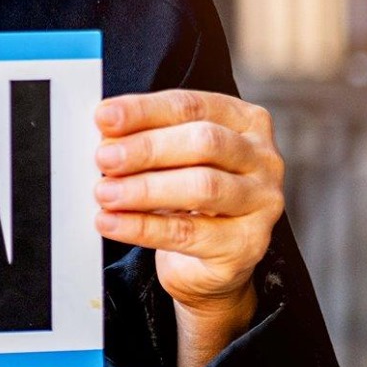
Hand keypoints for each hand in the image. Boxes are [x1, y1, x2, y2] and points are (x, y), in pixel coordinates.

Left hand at [92, 90, 283, 361]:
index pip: (192, 106)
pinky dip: (142, 227)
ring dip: (144, 189)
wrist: (209, 260)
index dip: (145, 110)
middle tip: (104, 157)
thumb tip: (106, 130)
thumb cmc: (189, 194)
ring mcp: (261, 203)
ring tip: (105, 193)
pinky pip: (188, 234)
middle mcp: (262, 159)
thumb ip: (147, 137)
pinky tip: (112, 223)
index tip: (105, 116)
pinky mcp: (246, 245)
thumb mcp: (172, 157)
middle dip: (147, 148)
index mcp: (245, 122)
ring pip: (201, 188)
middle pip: (204, 142)